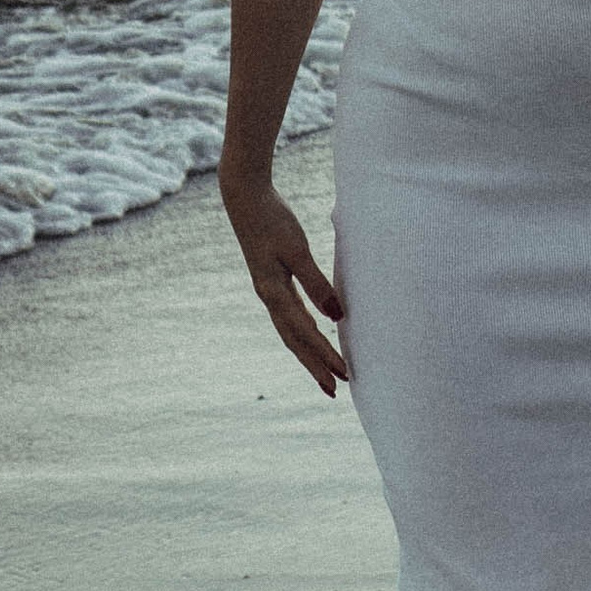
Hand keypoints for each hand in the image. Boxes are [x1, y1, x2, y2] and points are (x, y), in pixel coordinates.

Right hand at [223, 168, 349, 394]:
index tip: (345, 374)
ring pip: (291, 332)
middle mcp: (270, 298)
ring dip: (309, 353)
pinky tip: (315, 334)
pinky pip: (290, 315)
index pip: (305, 333)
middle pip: (295, 341)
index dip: (325, 355)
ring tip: (326, 373)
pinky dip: (304, 332)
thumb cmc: (273, 221)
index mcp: (274, 293)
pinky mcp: (272, 281)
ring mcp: (269, 291)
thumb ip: (316, 283)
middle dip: (315, 366)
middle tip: (335, 390)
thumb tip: (336, 316)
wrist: (245, 199)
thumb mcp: (297, 250)